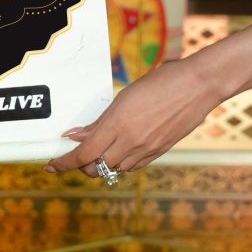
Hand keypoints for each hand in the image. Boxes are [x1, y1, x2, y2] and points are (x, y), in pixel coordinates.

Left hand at [48, 58, 223, 178]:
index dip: (64, 163)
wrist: (199, 85)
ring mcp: (147, 149)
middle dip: (82, 166)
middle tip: (76, 155)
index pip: (84, 154)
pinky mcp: (159, 152)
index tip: (51, 166)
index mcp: (118, 124)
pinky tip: (120, 152)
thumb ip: (100, 121)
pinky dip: (121, 164)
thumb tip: (76, 135)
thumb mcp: (125, 97)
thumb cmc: (162, 81)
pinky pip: (133, 167)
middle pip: (96, 168)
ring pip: (115, 170)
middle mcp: (131, 141)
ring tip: (98, 152)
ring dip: (102, 165)